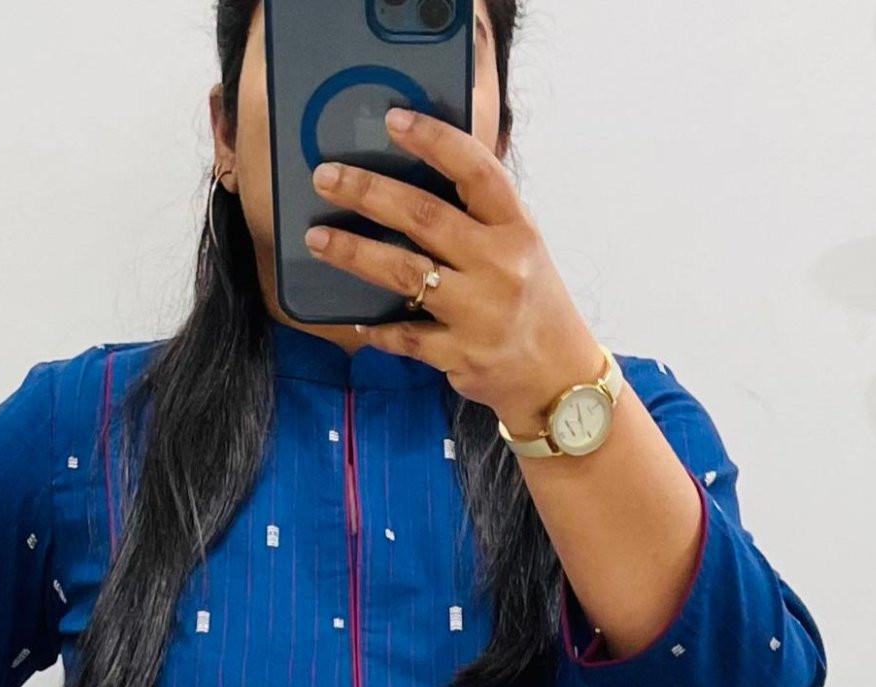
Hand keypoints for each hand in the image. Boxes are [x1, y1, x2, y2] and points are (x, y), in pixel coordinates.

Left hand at [305, 107, 602, 441]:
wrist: (559, 377)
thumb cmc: (532, 302)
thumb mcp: (521, 246)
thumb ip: (481, 214)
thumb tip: (422, 171)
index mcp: (516, 228)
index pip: (475, 170)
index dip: (433, 140)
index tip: (393, 119)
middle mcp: (499, 265)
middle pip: (424, 216)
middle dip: (369, 191)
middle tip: (326, 176)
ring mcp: (479, 313)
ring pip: (404, 273)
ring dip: (354, 252)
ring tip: (317, 238)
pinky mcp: (459, 355)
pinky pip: (404, 336)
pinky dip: (377, 328)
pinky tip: (357, 317)